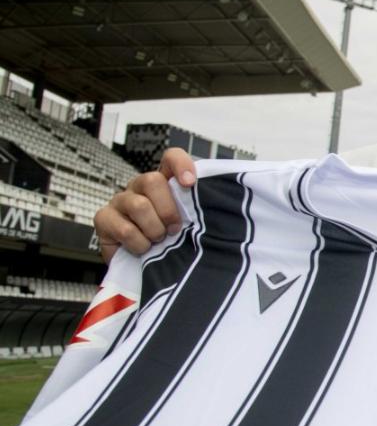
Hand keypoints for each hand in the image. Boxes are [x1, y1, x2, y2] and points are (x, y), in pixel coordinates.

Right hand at [94, 148, 195, 262]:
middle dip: (167, 210)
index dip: (181, 164)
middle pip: (152, 180)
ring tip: (158, 241)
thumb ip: (199, 210)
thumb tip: (223, 203)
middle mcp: (140, 187)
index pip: (171, 157)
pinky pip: (124, 229)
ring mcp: (120, 200)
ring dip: (154, 229)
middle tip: (175, 229)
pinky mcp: (104, 218)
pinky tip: (143, 249)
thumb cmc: (171, 242)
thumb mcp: (191, 225)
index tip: (190, 183)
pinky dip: (139, 244)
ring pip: (138, 205)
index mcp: (164, 182)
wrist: (144, 268)